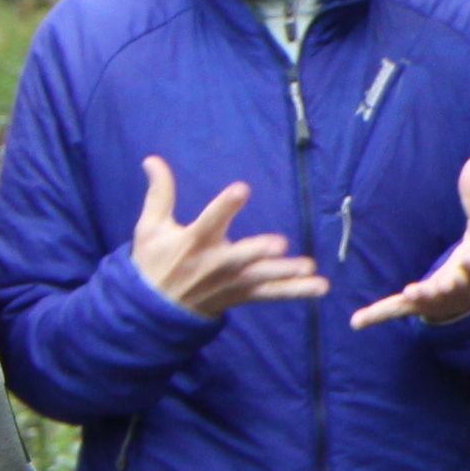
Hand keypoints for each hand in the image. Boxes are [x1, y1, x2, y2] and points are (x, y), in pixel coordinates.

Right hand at [130, 155, 325, 318]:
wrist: (154, 311)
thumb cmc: (153, 263)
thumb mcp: (149, 228)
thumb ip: (159, 193)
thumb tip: (152, 159)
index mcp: (193, 242)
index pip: (210, 222)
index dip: (225, 206)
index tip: (242, 189)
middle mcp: (215, 263)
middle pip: (240, 257)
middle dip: (258, 251)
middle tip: (279, 244)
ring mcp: (231, 282)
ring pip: (261, 278)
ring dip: (285, 274)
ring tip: (308, 268)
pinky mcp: (242, 295)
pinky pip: (270, 294)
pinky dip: (295, 291)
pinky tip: (320, 287)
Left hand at [348, 152, 469, 331]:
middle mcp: (459, 285)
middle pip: (455, 284)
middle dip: (451, 283)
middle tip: (445, 280)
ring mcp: (437, 299)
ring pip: (430, 300)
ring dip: (422, 297)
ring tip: (413, 292)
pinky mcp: (418, 307)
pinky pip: (396, 311)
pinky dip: (378, 316)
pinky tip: (357, 321)